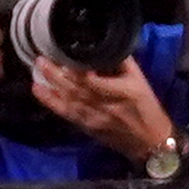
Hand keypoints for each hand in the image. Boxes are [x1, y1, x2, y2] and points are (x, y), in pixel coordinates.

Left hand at [28, 57, 178, 161]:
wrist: (150, 141)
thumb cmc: (148, 108)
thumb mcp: (142, 82)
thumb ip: (124, 64)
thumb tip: (103, 47)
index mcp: (124, 92)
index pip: (96, 81)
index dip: (79, 70)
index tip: (66, 54)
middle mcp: (106, 105)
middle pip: (77, 88)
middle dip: (57, 74)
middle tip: (42, 58)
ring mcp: (94, 117)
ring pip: (68, 98)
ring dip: (51, 84)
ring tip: (39, 68)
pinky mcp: (86, 126)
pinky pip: (65, 112)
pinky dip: (50, 101)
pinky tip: (38, 90)